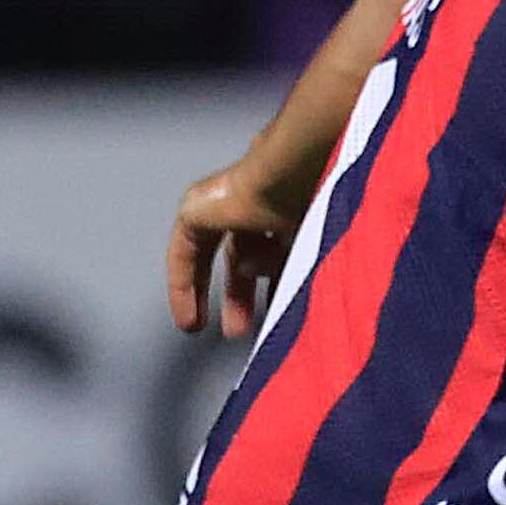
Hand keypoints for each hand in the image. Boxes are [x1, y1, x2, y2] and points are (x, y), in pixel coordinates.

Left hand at [167, 159, 303, 338]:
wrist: (293, 174)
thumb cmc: (320, 202)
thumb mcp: (314, 249)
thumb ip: (293, 271)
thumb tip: (266, 284)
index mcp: (289, 205)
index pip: (275, 246)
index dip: (273, 282)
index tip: (274, 310)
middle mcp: (257, 200)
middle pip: (241, 254)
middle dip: (241, 294)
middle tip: (239, 329)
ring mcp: (227, 200)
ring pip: (217, 254)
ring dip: (220, 295)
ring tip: (221, 330)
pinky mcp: (198, 206)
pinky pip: (185, 251)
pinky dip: (185, 284)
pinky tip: (189, 316)